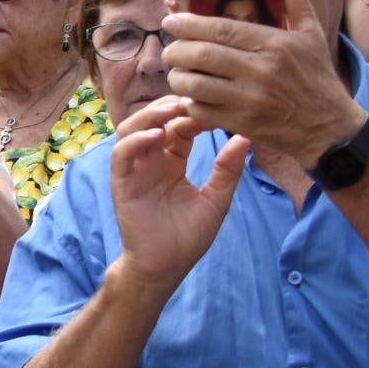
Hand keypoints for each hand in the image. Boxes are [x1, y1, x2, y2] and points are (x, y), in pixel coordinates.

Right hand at [106, 97, 250, 294]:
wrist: (166, 266)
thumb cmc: (188, 237)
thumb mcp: (217, 199)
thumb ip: (228, 169)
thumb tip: (246, 138)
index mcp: (173, 162)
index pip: (180, 127)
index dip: (194, 115)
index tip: (213, 108)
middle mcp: (152, 161)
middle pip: (153, 120)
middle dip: (171, 107)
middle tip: (193, 101)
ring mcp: (134, 170)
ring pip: (132, 129)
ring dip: (150, 116)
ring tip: (173, 111)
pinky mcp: (122, 183)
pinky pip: (122, 153)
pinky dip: (136, 140)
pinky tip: (157, 136)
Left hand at [160, 0, 355, 165]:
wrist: (329, 126)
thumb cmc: (316, 76)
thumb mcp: (312, 35)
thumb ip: (296, 0)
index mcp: (274, 44)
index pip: (221, 29)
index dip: (189, 24)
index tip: (171, 21)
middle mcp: (260, 70)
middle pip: (201, 56)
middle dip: (176, 51)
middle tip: (170, 49)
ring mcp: (249, 99)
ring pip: (195, 85)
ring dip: (178, 78)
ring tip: (178, 72)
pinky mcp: (242, 123)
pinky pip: (201, 110)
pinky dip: (190, 103)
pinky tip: (193, 97)